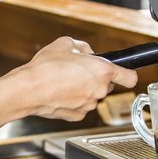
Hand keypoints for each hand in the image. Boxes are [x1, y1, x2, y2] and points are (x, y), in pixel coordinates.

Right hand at [13, 37, 137, 120]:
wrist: (27, 90)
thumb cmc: (45, 68)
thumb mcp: (66, 43)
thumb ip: (83, 47)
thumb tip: (87, 52)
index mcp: (102, 71)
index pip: (130, 77)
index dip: (128, 73)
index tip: (125, 72)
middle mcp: (99, 90)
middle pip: (107, 85)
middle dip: (96, 77)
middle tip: (78, 70)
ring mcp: (89, 105)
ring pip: (92, 95)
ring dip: (84, 89)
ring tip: (64, 80)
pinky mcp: (77, 115)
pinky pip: (81, 105)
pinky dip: (73, 100)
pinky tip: (59, 92)